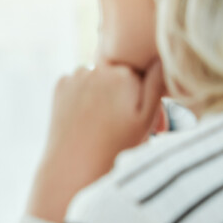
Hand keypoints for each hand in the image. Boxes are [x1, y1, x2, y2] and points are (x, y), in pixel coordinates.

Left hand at [26, 58, 165, 222]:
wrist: (73, 167)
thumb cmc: (116, 147)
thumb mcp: (146, 119)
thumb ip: (156, 84)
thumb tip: (161, 56)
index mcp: (123, 75)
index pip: (142, 71)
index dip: (143, 92)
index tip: (140, 114)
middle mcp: (97, 69)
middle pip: (118, 72)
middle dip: (123, 90)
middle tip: (120, 120)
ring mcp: (76, 76)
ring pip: (98, 76)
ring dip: (103, 89)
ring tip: (103, 120)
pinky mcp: (61, 84)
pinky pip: (79, 81)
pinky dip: (84, 93)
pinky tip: (86, 115)